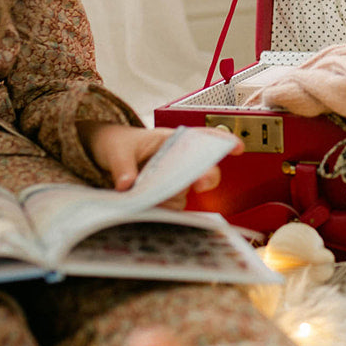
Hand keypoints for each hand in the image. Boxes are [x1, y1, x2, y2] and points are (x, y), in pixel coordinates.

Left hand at [78, 123, 236, 207]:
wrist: (109, 155)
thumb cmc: (118, 144)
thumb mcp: (117, 150)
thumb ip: (123, 167)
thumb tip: (127, 184)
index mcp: (171, 140)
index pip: (203, 137)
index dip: (222, 141)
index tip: (236, 147)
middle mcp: (178, 160)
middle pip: (203, 169)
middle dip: (206, 176)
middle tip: (201, 183)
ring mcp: (174, 180)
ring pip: (185, 193)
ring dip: (172, 197)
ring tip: (149, 196)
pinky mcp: (166, 196)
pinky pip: (172, 206)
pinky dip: (162, 209)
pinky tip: (148, 206)